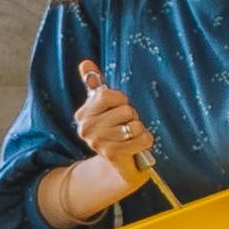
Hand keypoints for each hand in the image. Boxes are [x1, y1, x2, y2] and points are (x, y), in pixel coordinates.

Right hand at [73, 78, 166, 193]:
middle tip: (124, 126)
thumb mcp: (102, 106)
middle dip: (131, 117)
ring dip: (139, 129)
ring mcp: (99, 143)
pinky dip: (146, 140)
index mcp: (83, 114)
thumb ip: (93, 83)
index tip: (118, 108)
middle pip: (125, 110)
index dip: (120, 100)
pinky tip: (138, 145)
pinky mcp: (114, 155)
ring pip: (135, 125)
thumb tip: (85, 63)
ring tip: (130, 136)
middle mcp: (86, 129)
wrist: (118, 165)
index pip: (108, 95)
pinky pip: (143, 138)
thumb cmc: (113, 130)